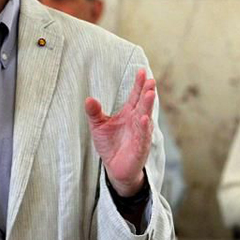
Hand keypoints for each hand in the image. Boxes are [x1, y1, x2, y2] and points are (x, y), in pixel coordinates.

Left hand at [85, 69, 154, 196]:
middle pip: (142, 103)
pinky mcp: (140, 147)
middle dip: (146, 92)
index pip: (135, 96)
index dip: (138, 84)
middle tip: (150, 80)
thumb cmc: (109, 144)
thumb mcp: (98, 125)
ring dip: (148, 105)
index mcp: (128, 113)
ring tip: (150, 93)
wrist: (114, 168)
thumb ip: (94, 112)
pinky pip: (142, 136)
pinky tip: (143, 118)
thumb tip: (88, 99)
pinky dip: (143, 127)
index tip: (141, 71)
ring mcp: (140, 134)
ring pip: (145, 117)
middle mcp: (137, 121)